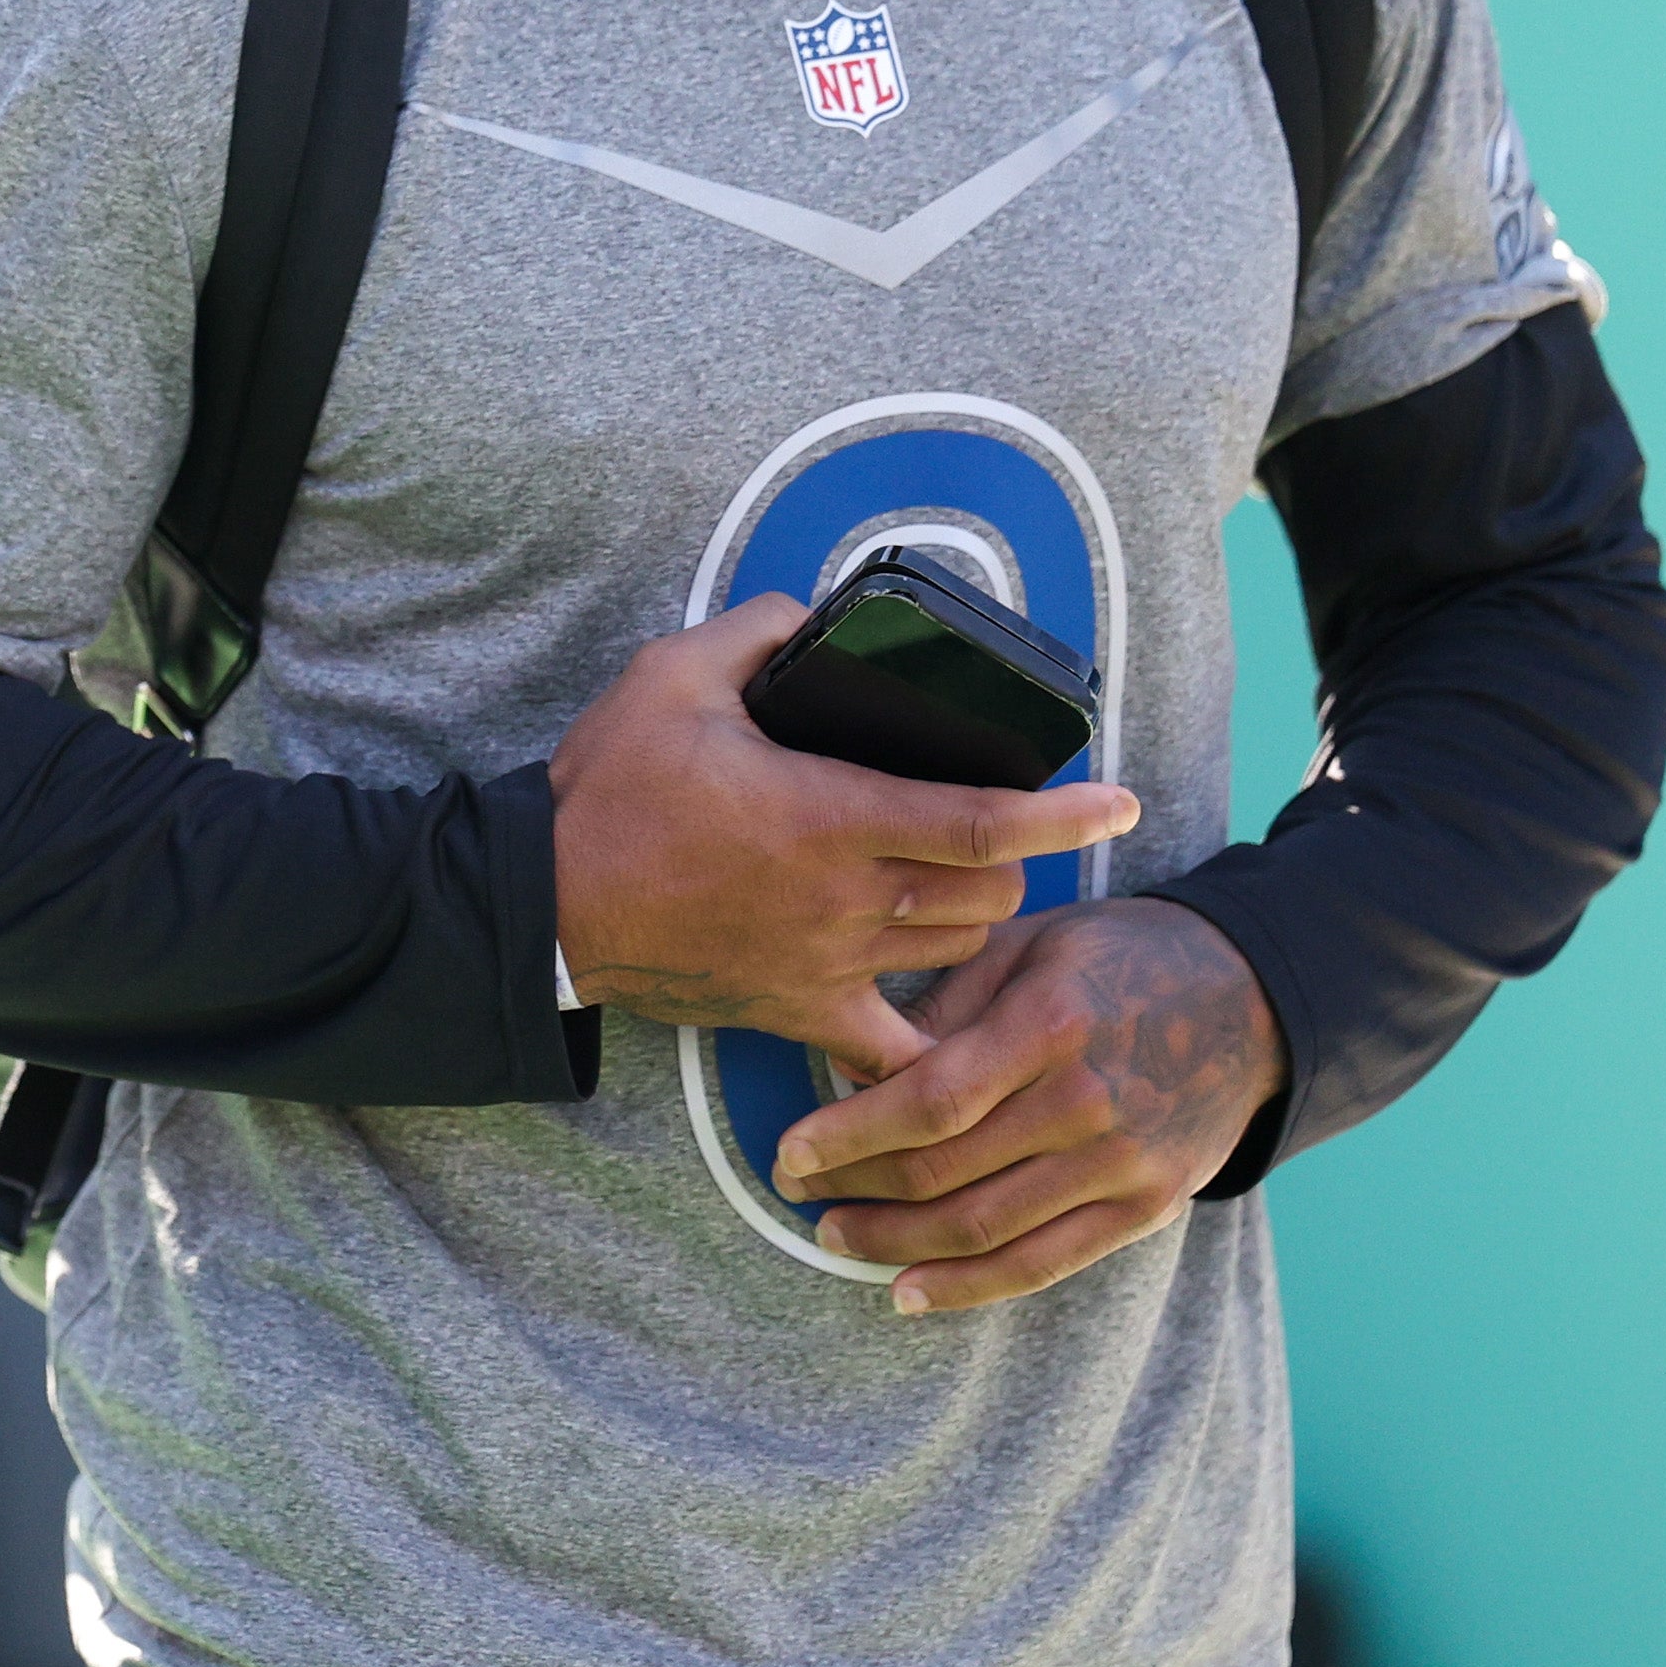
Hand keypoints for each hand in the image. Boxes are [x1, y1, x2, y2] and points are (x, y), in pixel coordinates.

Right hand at [547, 600, 1142, 1062]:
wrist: (543, 901)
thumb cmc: (607, 792)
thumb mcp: (669, 676)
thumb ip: (757, 632)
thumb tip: (815, 616)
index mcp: (830, 816)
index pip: (981, 821)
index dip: (1065, 813)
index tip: (1122, 803)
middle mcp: (846, 899)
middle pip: (989, 892)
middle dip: (1016, 858)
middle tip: (998, 825)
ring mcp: (827, 963)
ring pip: (956, 951)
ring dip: (977, 918)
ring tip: (964, 887)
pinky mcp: (798, 1010)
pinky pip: (887, 1051)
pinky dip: (929, 1048)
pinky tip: (948, 1035)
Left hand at [771, 898, 1285, 1313]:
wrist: (1250, 996)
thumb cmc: (1117, 957)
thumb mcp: (1026, 946)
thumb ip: (940, 1004)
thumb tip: (851, 1068)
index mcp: (1048, 1027)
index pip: (928, 1102)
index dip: (848, 1136)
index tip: (789, 1151)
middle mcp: (1086, 1105)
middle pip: (945, 1172)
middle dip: (856, 1188)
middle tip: (797, 1189)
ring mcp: (1122, 1164)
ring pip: (984, 1228)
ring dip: (895, 1243)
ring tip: (835, 1236)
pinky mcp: (1147, 1206)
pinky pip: (1044, 1263)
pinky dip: (970, 1287)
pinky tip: (908, 1292)